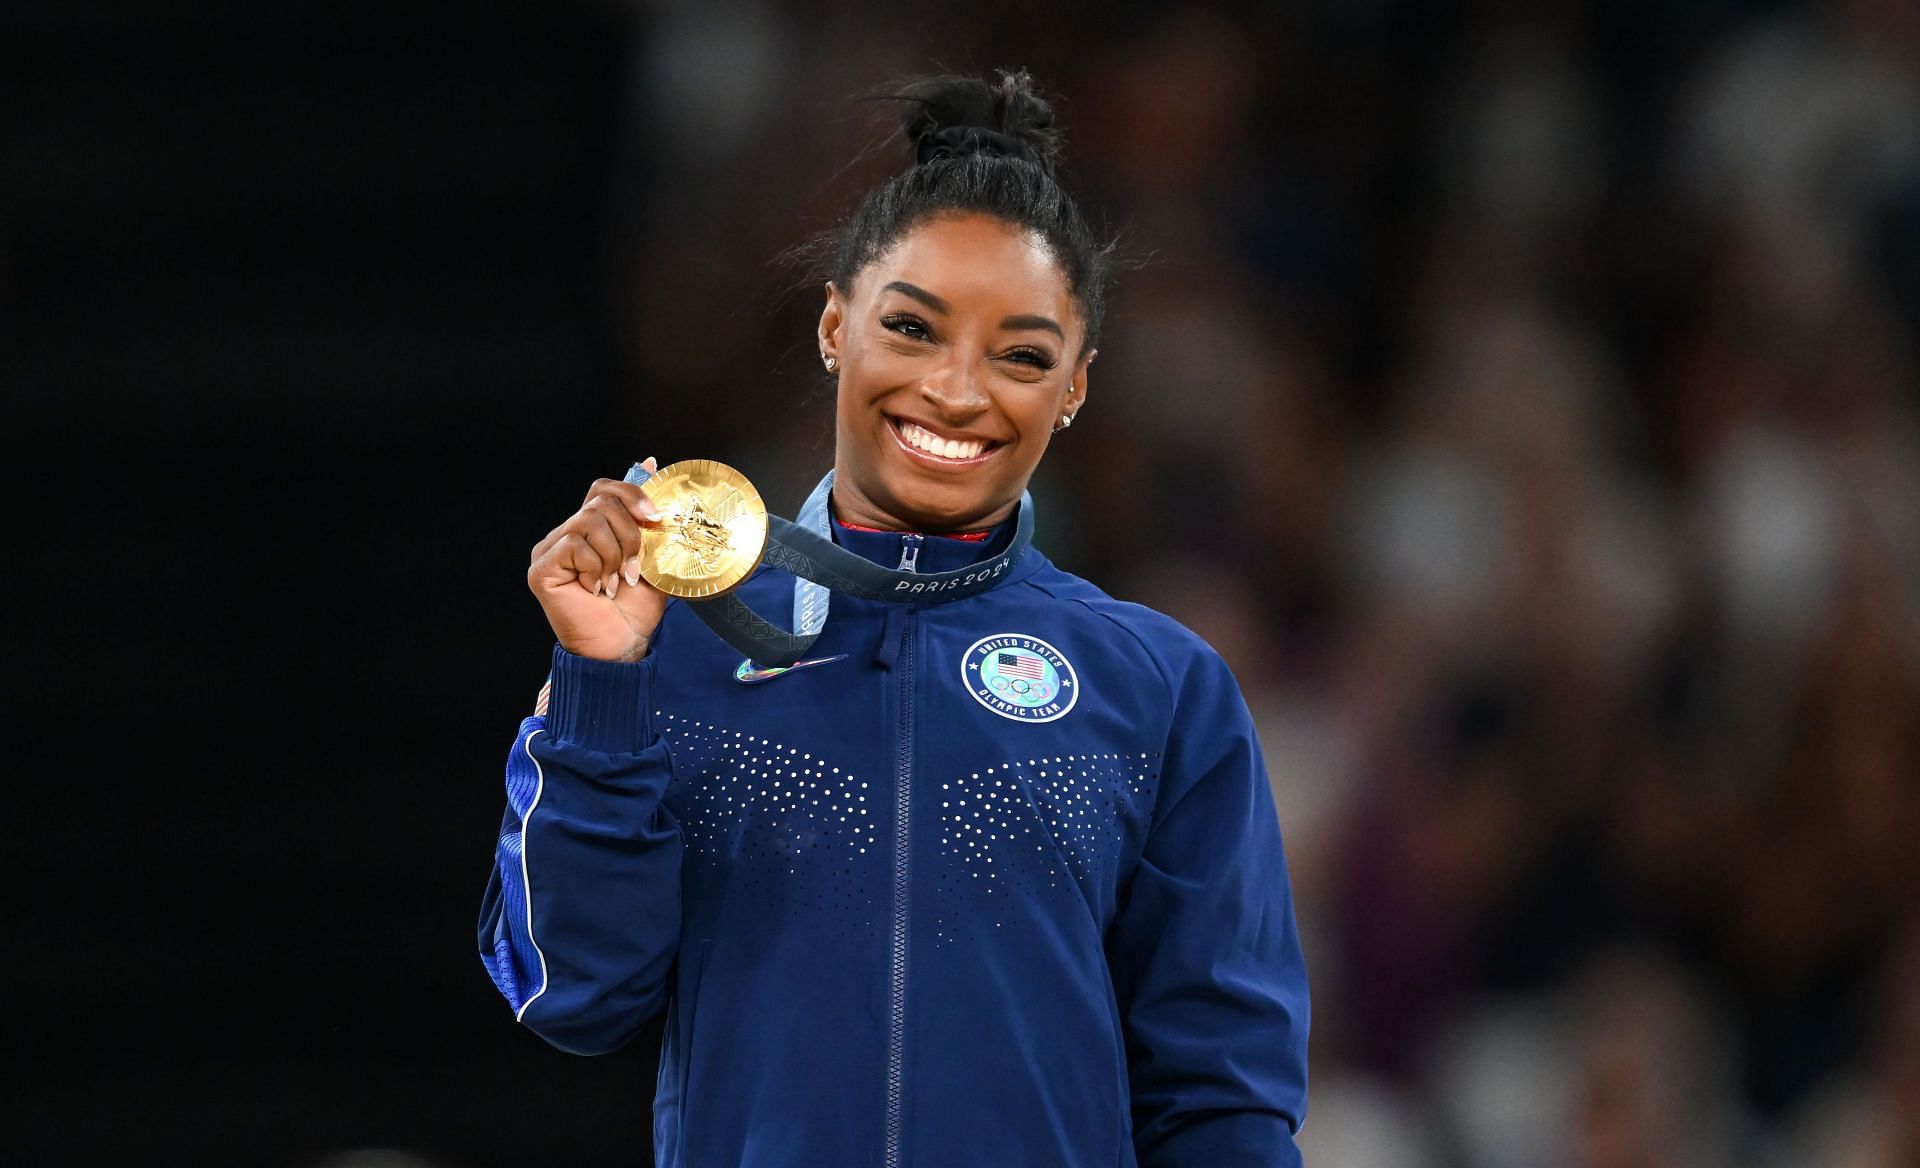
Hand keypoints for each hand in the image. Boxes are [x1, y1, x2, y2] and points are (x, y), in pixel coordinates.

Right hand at [528, 460, 667, 661]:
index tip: (656, 516)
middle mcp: (566, 535)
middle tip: (635, 568)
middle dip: (630, 533)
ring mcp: (550, 550)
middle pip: (601, 500)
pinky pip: (574, 544)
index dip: (631, 492)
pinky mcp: (541, 568)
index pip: (604, 489)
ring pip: (589, 521)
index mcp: (591, 530)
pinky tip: (595, 589)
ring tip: (615, 582)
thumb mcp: (651, 557)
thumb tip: (649, 462)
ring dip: (614, 555)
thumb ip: (648, 519)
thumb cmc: (635, 609)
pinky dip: (595, 567)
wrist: (623, 646)